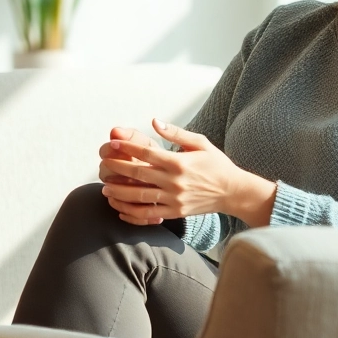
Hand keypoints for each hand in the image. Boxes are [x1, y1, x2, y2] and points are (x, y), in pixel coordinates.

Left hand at [98, 119, 275, 225]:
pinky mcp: (175, 212)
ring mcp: (174, 199)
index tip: (112, 145)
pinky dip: (132, 214)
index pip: (146, 153)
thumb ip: (176, 133)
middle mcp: (174, 181)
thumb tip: (154, 121)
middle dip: (117, 169)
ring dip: (120, 193)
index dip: (127, 148)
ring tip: (105, 188)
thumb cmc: (216, 164)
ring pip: (140, 197)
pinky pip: (149, 215)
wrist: (234, 192)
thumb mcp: (200, 143)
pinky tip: (120, 209)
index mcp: (178, 162)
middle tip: (103, 165)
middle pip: (139, 175)